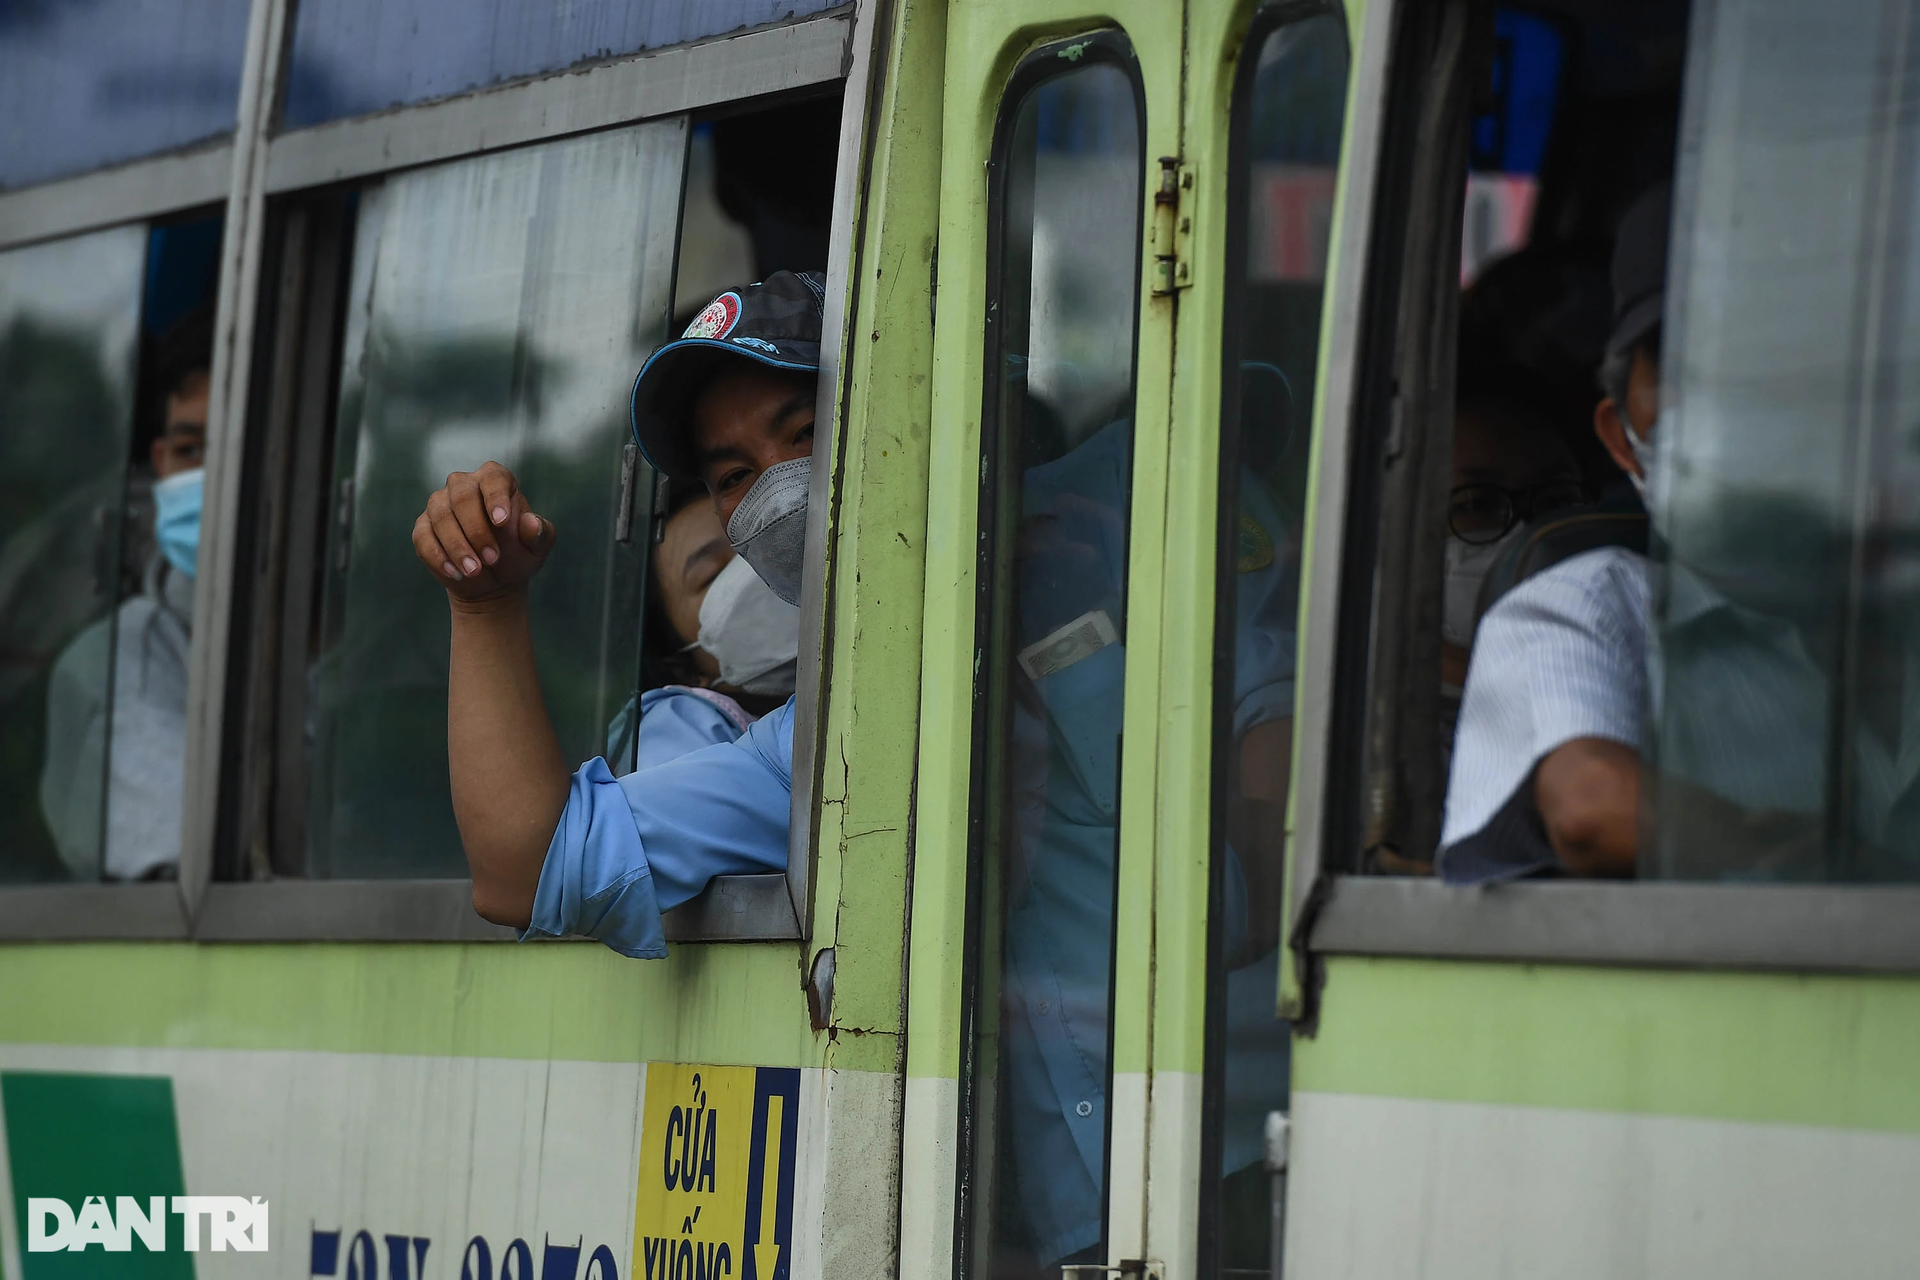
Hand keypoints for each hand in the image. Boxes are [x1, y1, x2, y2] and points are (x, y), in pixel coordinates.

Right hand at [412, 461, 556, 605]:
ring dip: (458, 546)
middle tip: (492, 559)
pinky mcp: (424, 527)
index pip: (493, 478)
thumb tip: (532, 523)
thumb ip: (541, 534)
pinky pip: (423, 536)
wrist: (493, 578)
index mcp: (495, 480)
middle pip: (462, 497)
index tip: (502, 522)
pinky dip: (438, 556)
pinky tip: (455, 573)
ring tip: (475, 571)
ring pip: (441, 516)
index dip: (496, 498)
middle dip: (477, 531)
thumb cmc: (518, 554)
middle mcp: (464, 485)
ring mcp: (440, 504)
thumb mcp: (537, 548)